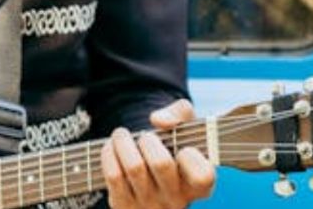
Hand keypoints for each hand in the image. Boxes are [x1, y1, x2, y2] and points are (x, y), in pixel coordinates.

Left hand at [100, 99, 215, 208]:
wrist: (146, 176)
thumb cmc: (171, 148)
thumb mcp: (184, 129)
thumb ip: (179, 113)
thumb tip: (158, 120)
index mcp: (198, 185)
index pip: (203, 176)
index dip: (192, 158)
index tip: (183, 148)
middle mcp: (176, 200)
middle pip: (161, 163)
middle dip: (148, 140)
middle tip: (145, 136)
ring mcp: (149, 205)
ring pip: (134, 167)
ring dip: (123, 142)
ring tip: (121, 135)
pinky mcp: (124, 206)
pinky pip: (114, 176)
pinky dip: (110, 154)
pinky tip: (112, 147)